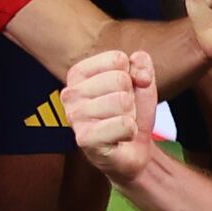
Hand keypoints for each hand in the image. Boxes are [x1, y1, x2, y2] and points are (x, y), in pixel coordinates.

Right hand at [61, 46, 167, 181]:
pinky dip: (130, 132)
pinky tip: (119, 137)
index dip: (132, 76)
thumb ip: (140, 64)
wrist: (134, 151)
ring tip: (120, 124)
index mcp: (79, 74)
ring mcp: (75, 117)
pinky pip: (124, 124)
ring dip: (130, 116)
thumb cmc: (130, 113)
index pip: (117, 59)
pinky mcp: (84, 139)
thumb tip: (138, 66)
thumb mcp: (140, 82)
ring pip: (123, 102)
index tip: (126, 91)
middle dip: (131, 98)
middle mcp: (70, 93)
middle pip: (120, 80)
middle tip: (122, 112)